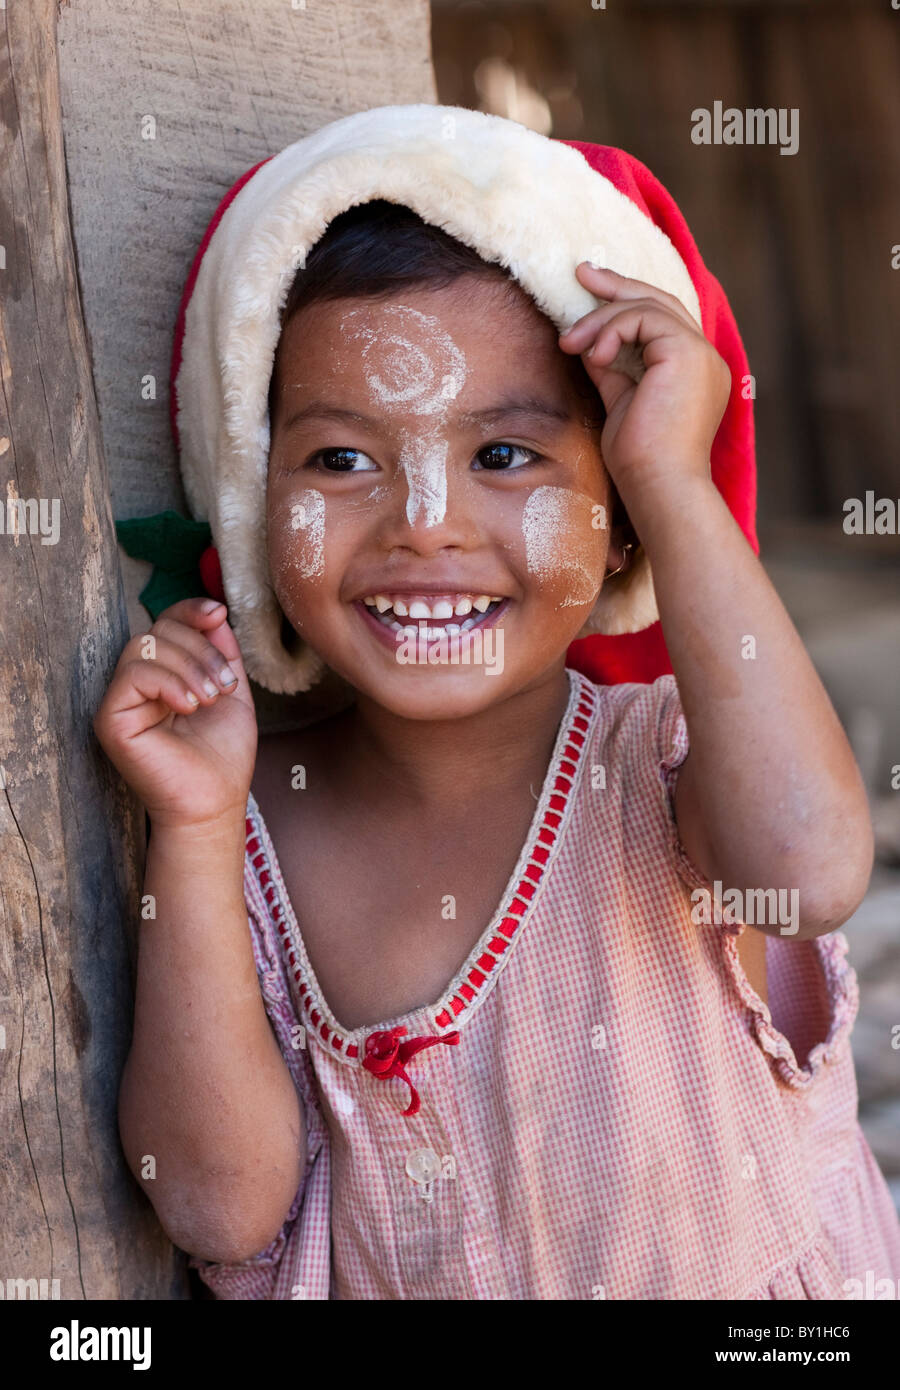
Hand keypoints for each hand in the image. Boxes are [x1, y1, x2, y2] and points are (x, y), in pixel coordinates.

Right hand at [92, 598, 257, 829]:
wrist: (214, 802)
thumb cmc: (223, 756)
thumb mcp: (231, 690)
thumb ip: (223, 651)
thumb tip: (214, 610)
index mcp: (164, 673)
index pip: (166, 622)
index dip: (190, 610)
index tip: (218, 612)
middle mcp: (137, 683)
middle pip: (159, 628)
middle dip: (201, 648)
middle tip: (224, 686)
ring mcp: (121, 700)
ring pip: (146, 645)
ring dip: (189, 666)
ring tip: (209, 699)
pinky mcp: (110, 718)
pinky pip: (134, 672)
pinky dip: (168, 681)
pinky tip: (188, 705)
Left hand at [558, 264, 731, 509]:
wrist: (659, 488)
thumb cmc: (640, 462)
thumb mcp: (620, 403)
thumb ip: (611, 370)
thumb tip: (588, 344)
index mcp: (693, 372)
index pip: (662, 321)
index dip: (627, 301)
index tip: (590, 288)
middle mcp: (704, 358)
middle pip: (660, 302)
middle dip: (617, 285)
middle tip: (581, 272)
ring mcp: (701, 354)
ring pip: (648, 307)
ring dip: (601, 319)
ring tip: (570, 343)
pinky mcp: (687, 353)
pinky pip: (644, 319)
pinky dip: (612, 330)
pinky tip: (593, 355)